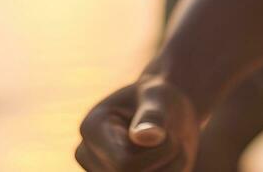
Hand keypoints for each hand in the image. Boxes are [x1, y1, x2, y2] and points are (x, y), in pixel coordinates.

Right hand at [75, 75, 198, 171]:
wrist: (166, 115)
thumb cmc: (161, 100)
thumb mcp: (161, 97)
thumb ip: (153, 115)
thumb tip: (143, 137)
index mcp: (91, 128)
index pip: (125, 164)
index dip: (159, 153)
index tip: (170, 132)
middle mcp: (86, 155)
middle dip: (166, 164)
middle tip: (175, 139)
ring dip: (169, 171)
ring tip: (171, 149)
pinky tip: (165, 163)